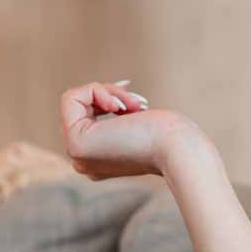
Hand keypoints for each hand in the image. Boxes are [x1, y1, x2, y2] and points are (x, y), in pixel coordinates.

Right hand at [60, 79, 200, 178]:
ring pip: (77, 100)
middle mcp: (83, 161)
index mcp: (97, 161)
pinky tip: (119, 105)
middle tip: (140, 104)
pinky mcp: (77, 144)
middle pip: (81, 108)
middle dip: (111, 94)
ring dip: (110, 92)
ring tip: (136, 105)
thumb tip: (112, 107)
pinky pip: (71, 97)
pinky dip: (96, 90)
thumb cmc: (170, 136)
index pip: (87, 116)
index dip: (109, 98)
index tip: (138, 102)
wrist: (179, 150)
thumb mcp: (137, 124)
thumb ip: (119, 122)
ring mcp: (78, 155)